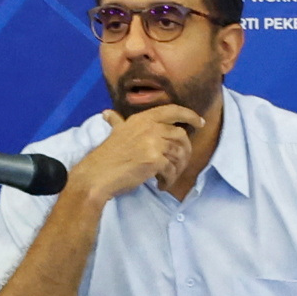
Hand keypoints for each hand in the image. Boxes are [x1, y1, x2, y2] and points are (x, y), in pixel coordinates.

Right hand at [89, 103, 204, 201]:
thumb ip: (117, 122)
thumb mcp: (115, 133)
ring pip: (179, 154)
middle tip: (181, 164)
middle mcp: (149, 127)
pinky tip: (161, 185)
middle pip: (181, 135)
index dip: (189, 115)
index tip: (200, 122)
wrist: (97, 175)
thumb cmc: (106, 157)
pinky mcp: (154, 160)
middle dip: (186, 151)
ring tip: (168, 178)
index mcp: (142, 119)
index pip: (172, 110)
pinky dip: (169, 180)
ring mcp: (152, 143)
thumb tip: (108, 114)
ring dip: (177, 169)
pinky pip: (171, 170)